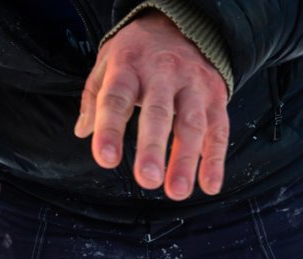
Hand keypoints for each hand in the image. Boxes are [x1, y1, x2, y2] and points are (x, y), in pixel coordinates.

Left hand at [74, 11, 228, 199]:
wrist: (182, 23)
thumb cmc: (136, 53)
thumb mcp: (107, 63)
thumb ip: (94, 99)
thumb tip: (83, 132)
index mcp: (128, 68)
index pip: (116, 99)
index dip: (110, 129)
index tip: (106, 160)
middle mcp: (162, 75)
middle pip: (158, 114)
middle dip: (153, 148)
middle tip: (147, 180)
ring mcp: (193, 86)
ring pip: (192, 124)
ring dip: (185, 160)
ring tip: (177, 192)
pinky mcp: (216, 97)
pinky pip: (218, 130)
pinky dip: (215, 160)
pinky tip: (210, 186)